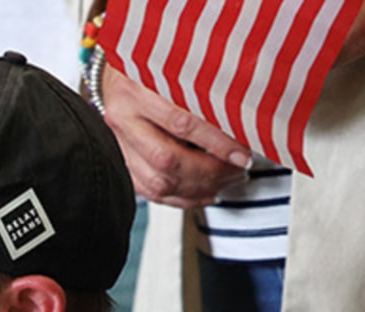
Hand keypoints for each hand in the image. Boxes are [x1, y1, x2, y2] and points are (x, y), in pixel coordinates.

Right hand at [100, 65, 251, 206]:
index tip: (243, 153)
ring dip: (196, 188)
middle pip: (167, 159)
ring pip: (157, 181)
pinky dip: (179, 198)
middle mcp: (123, 117)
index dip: (216, 143)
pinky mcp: (121, 159)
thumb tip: (246, 112)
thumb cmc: (155, 60)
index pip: (182, 123)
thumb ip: (206, 82)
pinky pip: (148, 190)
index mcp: (137, 88)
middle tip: (238, 170)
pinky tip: (203, 193)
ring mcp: (118, 142)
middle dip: (209, 171)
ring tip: (225, 182)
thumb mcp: (179, 61)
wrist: (118, 68)